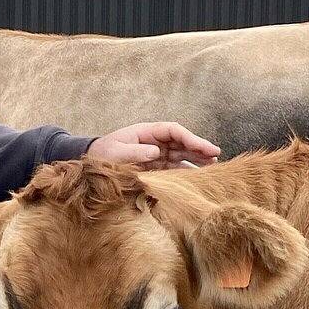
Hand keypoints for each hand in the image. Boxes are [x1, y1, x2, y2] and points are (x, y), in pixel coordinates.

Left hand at [88, 122, 220, 169]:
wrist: (92, 165)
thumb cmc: (102, 155)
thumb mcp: (116, 152)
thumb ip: (135, 152)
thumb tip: (156, 152)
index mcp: (146, 132)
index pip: (173, 131)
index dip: (190, 138)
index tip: (204, 146)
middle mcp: (153, 142)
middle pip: (181, 142)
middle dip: (198, 147)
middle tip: (216, 156)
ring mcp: (155, 155)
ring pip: (180, 155)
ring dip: (195, 159)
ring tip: (212, 166)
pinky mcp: (154, 168)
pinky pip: (173, 168)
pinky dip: (185, 171)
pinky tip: (197, 176)